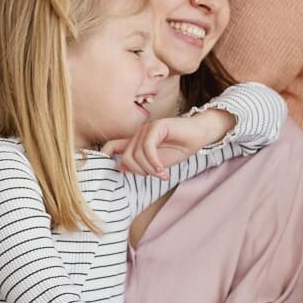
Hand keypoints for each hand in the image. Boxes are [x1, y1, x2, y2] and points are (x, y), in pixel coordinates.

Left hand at [103, 109, 234, 178]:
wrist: (199, 135)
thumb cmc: (179, 147)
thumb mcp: (157, 162)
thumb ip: (140, 164)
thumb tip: (120, 166)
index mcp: (136, 142)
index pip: (111, 146)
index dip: (104, 156)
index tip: (108, 169)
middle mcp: (138, 134)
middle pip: (127, 158)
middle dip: (140, 172)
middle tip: (156, 176)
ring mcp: (147, 128)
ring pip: (137, 155)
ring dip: (150, 169)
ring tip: (163, 173)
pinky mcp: (157, 126)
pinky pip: (148, 148)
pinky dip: (154, 162)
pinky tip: (162, 169)